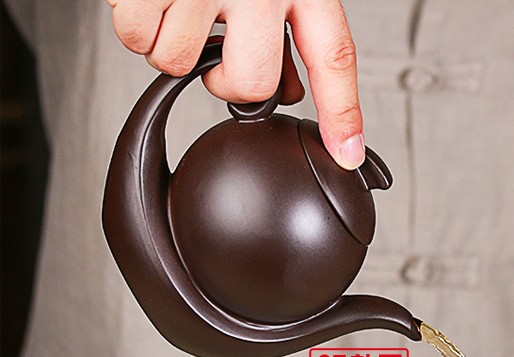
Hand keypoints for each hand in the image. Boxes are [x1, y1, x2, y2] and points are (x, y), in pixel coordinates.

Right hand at [107, 0, 364, 169]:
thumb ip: (285, 34)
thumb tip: (290, 93)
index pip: (333, 55)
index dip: (342, 112)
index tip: (347, 154)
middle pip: (249, 82)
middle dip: (225, 81)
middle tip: (215, 50)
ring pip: (181, 65)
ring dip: (171, 44)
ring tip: (177, 4)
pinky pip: (137, 40)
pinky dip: (136, 26)